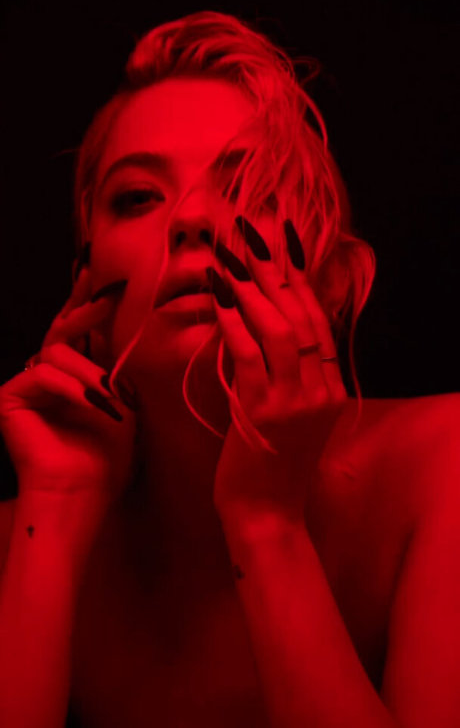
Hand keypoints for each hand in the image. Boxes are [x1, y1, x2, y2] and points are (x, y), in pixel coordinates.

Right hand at [0, 264, 136, 502]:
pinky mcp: (8, 397)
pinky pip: (41, 374)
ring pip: (55, 352)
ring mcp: (26, 385)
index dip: (85, 303)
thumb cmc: (107, 452)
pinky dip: (70, 388)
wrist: (85, 489)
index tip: (97, 275)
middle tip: (107, 295)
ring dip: (88, 372)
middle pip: (60, 329)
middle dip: (85, 309)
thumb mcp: (120, 399)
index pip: (76, 332)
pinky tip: (91, 403)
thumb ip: (113, 363)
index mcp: (73, 375)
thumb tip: (114, 321)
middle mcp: (47, 375)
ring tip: (108, 397)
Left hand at [209, 216, 346, 527]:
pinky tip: (218, 295)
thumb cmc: (268, 462)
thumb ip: (282, 371)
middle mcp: (322, 390)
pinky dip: (234, 321)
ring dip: (253, 289)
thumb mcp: (286, 412)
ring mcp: (298, 402)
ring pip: (282, 330)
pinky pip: (251, 355)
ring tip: (228, 256)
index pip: (318, 320)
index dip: (298, 277)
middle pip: (302, 316)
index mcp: (332, 388)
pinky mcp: (265, 414)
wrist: (265, 514)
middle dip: (274, 270)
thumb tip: (254, 318)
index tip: (281, 241)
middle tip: (249, 233)